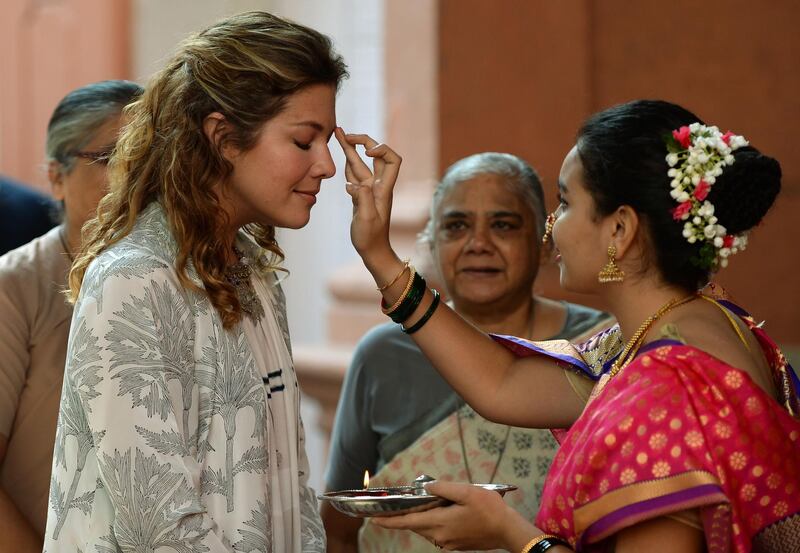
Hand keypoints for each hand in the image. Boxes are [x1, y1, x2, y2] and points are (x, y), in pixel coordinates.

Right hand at [334, 128, 401, 264]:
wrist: (372, 251)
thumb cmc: (371, 238)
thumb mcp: (366, 219)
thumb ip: (362, 199)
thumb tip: (352, 184)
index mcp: (383, 188)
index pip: (392, 160)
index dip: (382, 149)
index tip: (366, 151)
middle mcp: (377, 186)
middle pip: (373, 156)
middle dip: (361, 141)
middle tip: (343, 133)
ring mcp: (368, 190)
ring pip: (360, 164)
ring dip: (350, 149)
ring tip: (338, 135)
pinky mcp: (360, 196)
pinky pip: (354, 175)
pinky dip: (347, 164)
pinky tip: (341, 157)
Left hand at [371, 480, 534, 550]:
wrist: (508, 530)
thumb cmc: (489, 509)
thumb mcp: (466, 491)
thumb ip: (443, 488)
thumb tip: (427, 487)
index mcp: (440, 522)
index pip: (408, 522)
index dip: (389, 521)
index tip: (374, 519)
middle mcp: (440, 536)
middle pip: (416, 526)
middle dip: (404, 517)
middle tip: (392, 507)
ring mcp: (448, 542)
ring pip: (426, 529)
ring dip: (420, 519)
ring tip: (420, 505)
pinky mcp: (456, 545)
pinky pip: (438, 533)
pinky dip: (433, 523)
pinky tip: (441, 512)